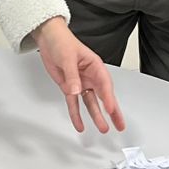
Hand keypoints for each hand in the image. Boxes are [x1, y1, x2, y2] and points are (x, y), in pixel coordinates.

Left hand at [32, 18, 125, 133]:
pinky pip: (74, 104)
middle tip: (120, 124)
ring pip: (91, 103)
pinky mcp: (70, 88)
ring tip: (103, 128)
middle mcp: (90, 76)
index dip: (108, 98)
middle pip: (103, 96)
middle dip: (112, 111)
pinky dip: (76, 115)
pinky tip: (79, 124)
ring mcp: (81, 83)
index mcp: (95, 66)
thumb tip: (76, 90)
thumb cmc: (62, 42)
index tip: (111, 109)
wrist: (49, 40)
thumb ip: (72, 76)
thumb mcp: (68, 58)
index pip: (104, 84)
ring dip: (96, 115)